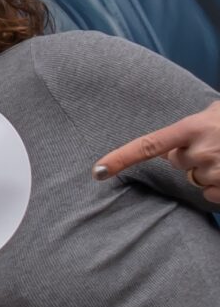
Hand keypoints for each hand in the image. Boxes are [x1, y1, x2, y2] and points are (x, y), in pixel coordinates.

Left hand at [94, 101, 219, 201]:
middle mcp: (198, 151)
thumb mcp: (214, 112)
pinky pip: (209, 194)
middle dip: (190, 155)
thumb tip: (166, 142)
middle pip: (176, 162)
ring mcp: (214, 170)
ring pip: (195, 178)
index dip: (121, 158)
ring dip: (208, 169)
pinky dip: (219, 186)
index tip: (99, 171)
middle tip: (214, 143)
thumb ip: (187, 126)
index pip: (148, 146)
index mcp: (191, 128)